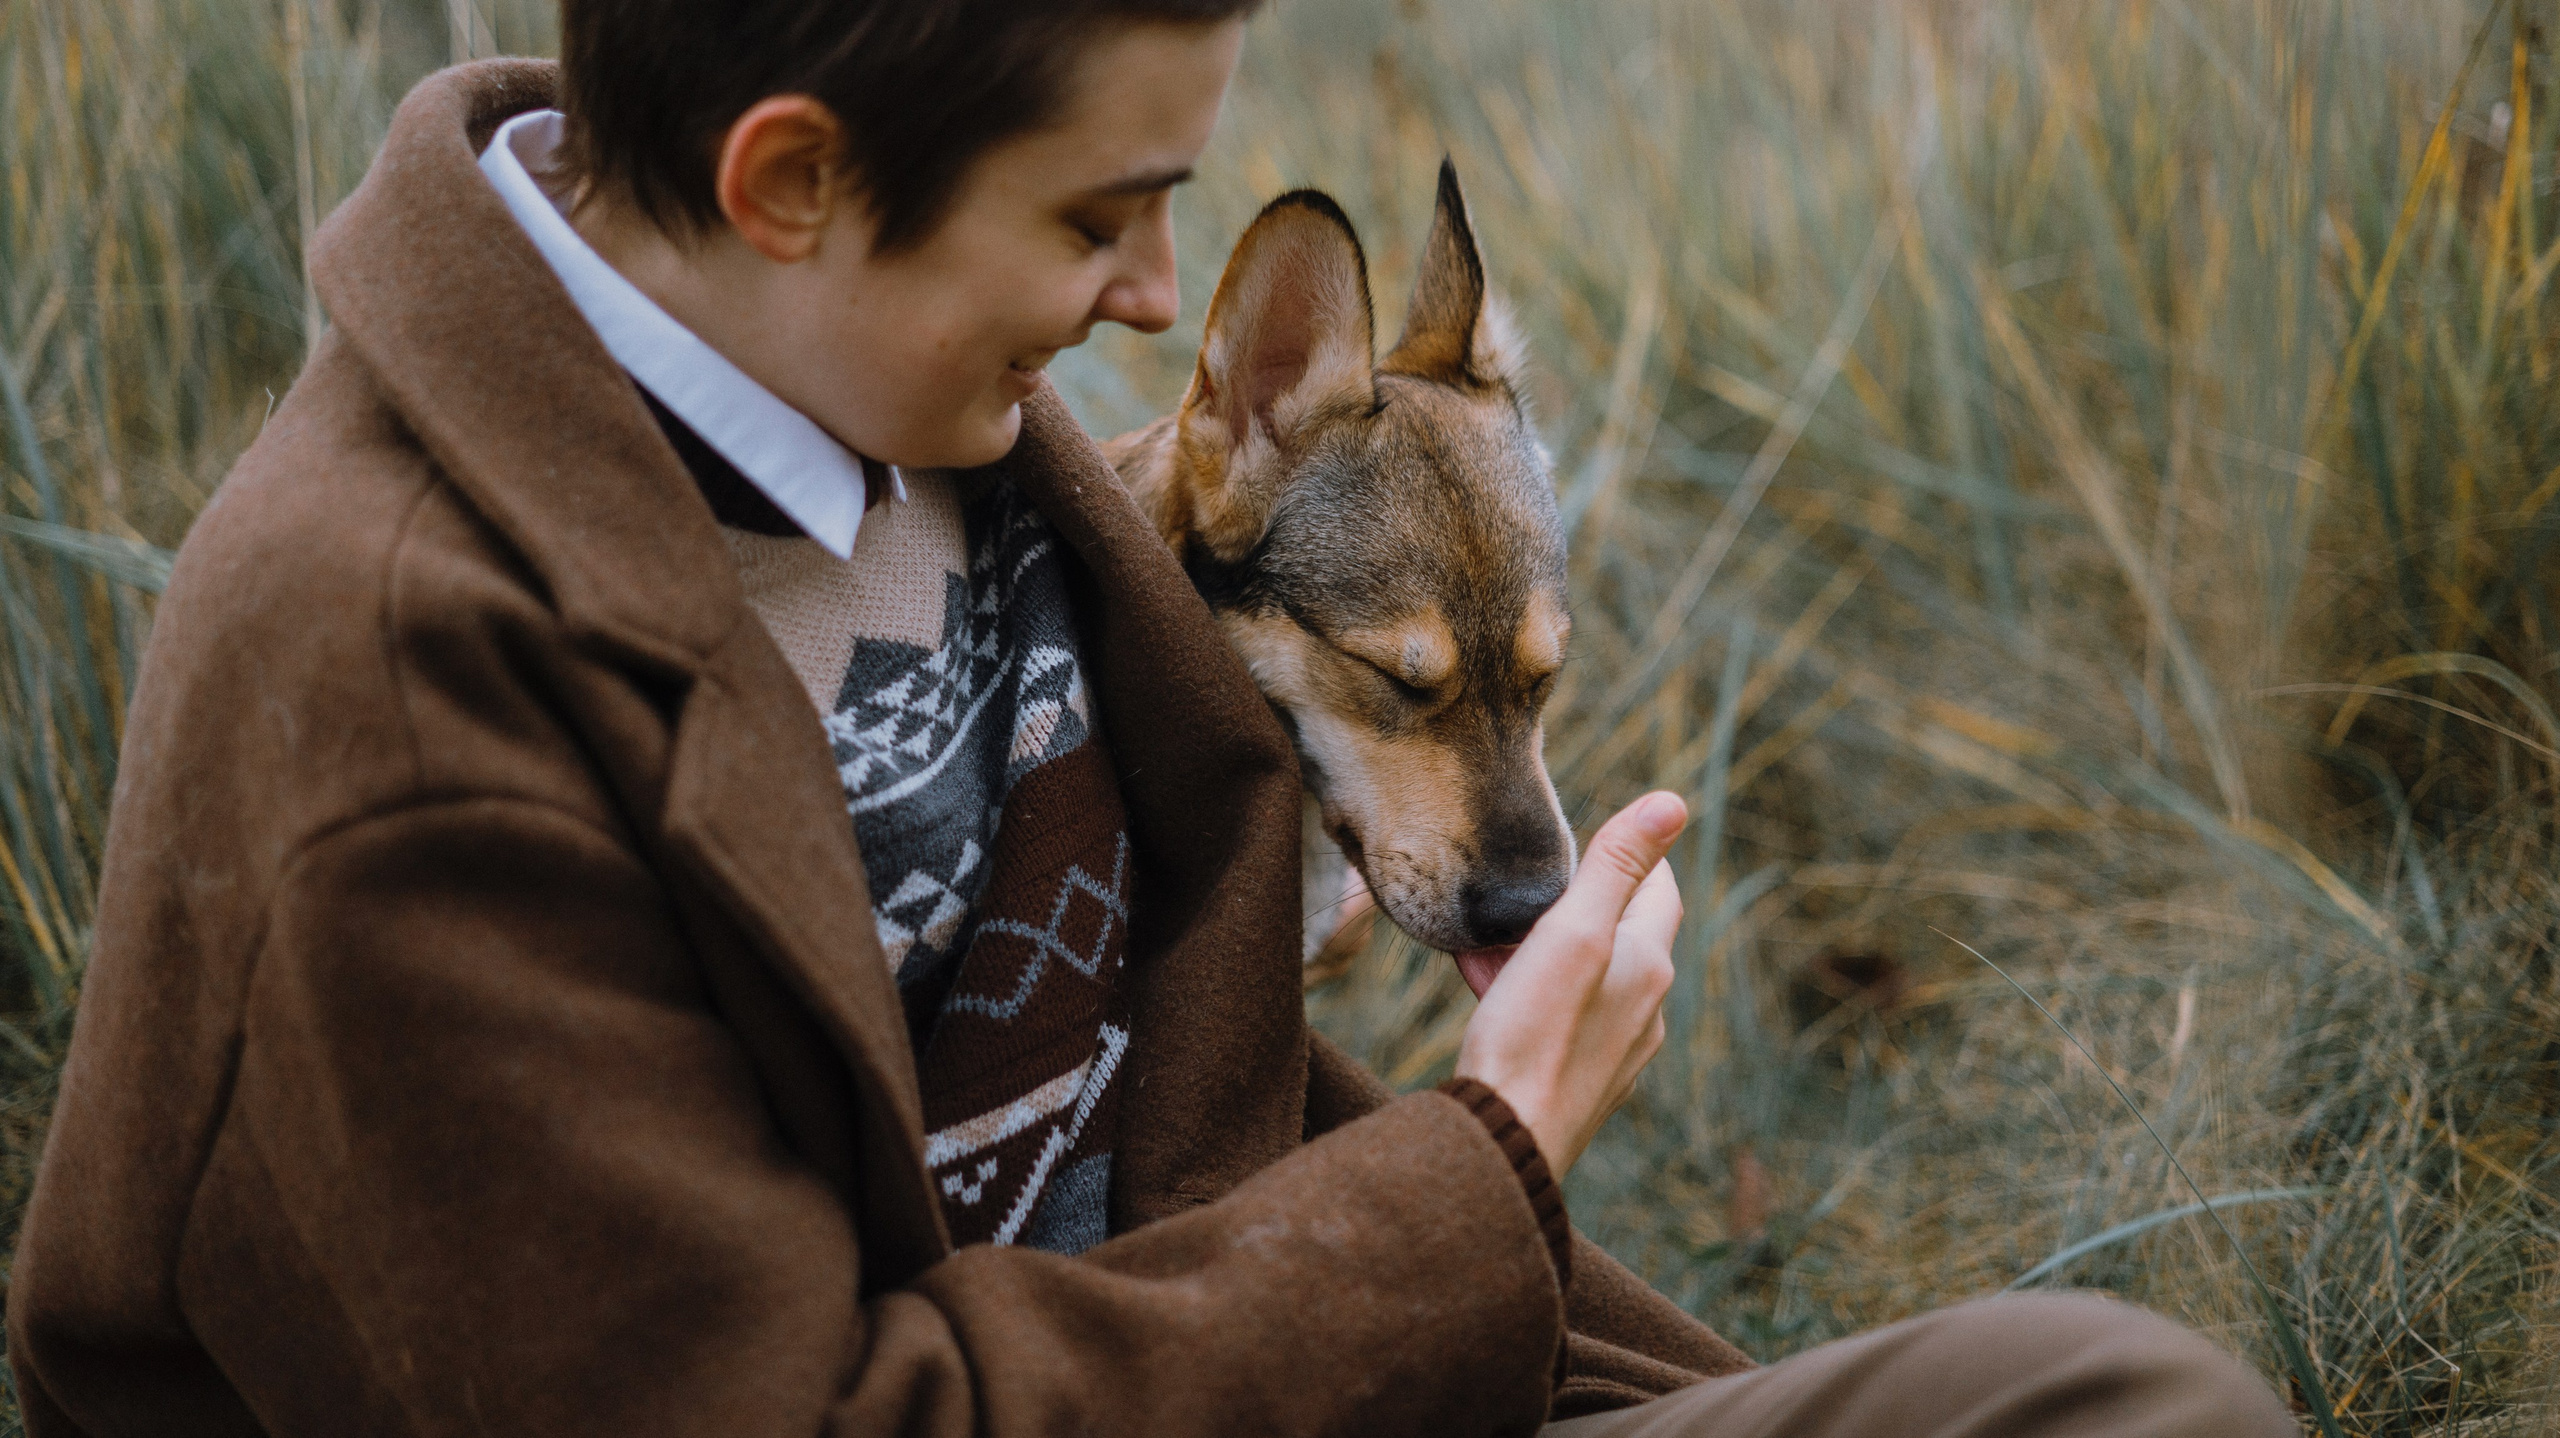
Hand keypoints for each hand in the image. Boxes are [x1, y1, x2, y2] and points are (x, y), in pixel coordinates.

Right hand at [1452, 791, 1684, 1177]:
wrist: (1505, 1141)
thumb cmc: (1533, 1034)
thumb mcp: (1573, 931)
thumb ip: (1617, 865)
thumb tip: (1673, 801)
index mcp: (1649, 965)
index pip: (1658, 888)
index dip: (1627, 856)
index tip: (1584, 843)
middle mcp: (1644, 1009)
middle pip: (1617, 933)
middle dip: (1570, 906)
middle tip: (1521, 894)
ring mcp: (1614, 1051)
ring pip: (1584, 977)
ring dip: (1541, 951)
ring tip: (1487, 942)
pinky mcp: (1580, 1081)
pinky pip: (1560, 1019)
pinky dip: (1529, 995)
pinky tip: (1485, 994)